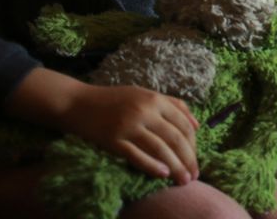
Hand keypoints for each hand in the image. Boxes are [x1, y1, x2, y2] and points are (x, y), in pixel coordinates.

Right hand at [5, 68, 200, 185]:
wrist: (78, 103)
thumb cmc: (115, 100)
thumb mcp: (145, 94)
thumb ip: (173, 105)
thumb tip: (197, 124)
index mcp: (155, 99)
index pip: (183, 125)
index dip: (193, 145)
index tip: (197, 160)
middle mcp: (144, 111)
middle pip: (175, 139)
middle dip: (188, 159)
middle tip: (195, 176)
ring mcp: (128, 126)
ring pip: (160, 149)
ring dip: (175, 167)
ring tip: (183, 180)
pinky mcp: (113, 140)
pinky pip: (137, 156)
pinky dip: (152, 166)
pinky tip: (163, 175)